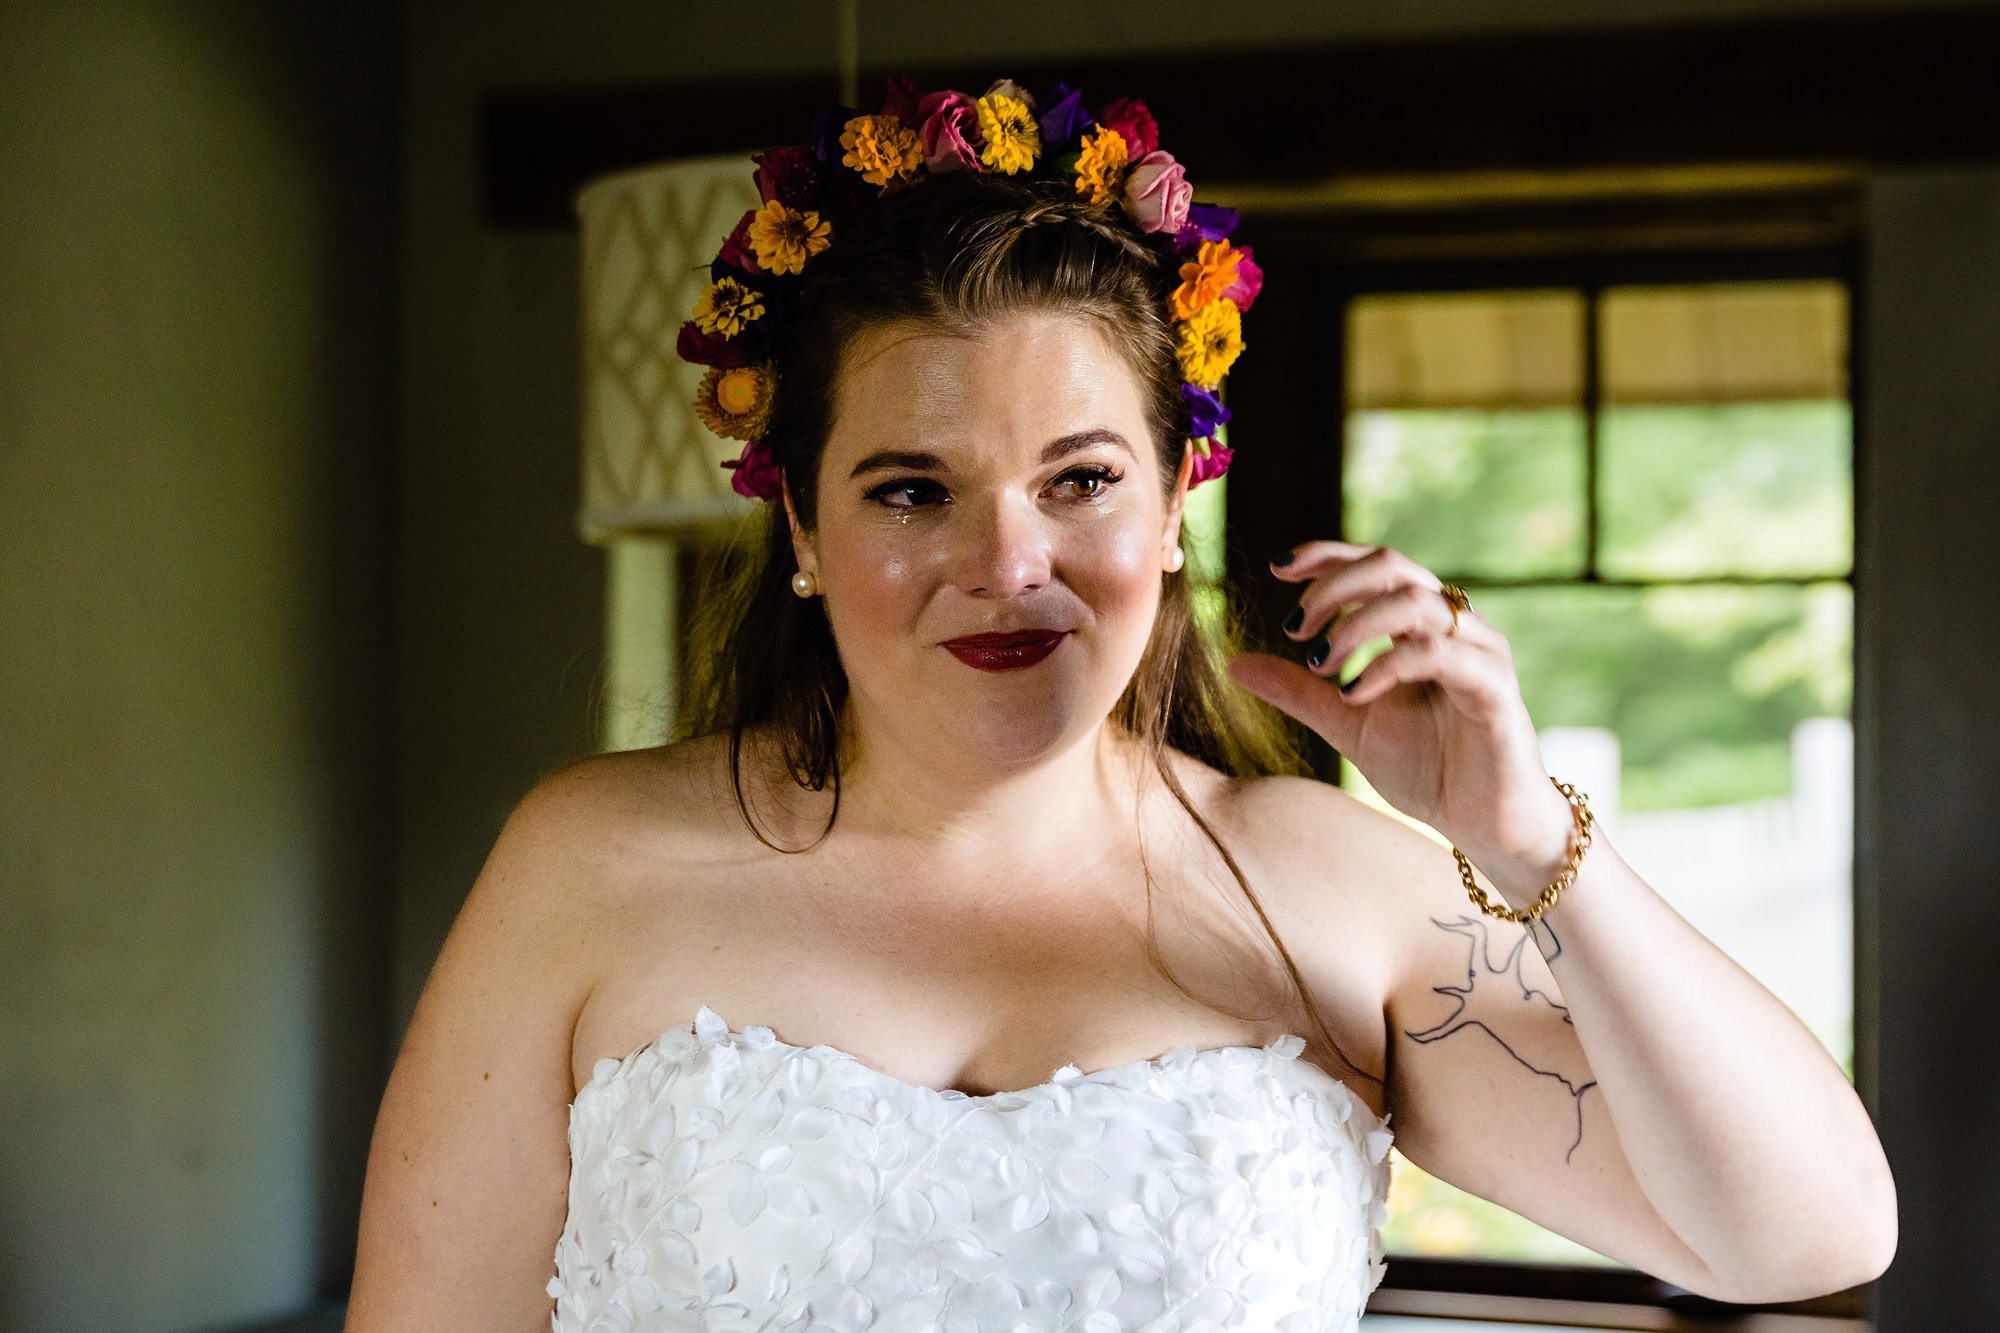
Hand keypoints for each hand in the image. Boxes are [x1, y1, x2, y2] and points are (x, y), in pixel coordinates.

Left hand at [1227, 542, 1574, 896]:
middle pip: (1394, 566)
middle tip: (1295, 628)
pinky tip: (1352, 692)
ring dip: (1355, 625)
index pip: (1376, 563)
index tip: (1277, 568)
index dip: (1327, 555)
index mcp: (1420, 625)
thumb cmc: (1427, 768)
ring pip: (1416, 602)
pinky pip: (1439, 654)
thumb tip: (1235, 665)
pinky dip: (1387, 664)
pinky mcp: (1495, 687)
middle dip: (1335, 586)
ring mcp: (1480, 651)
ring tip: (1318, 664)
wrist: (1482, 826)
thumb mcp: (1345, 722)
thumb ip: (1298, 691)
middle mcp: (1454, 626)